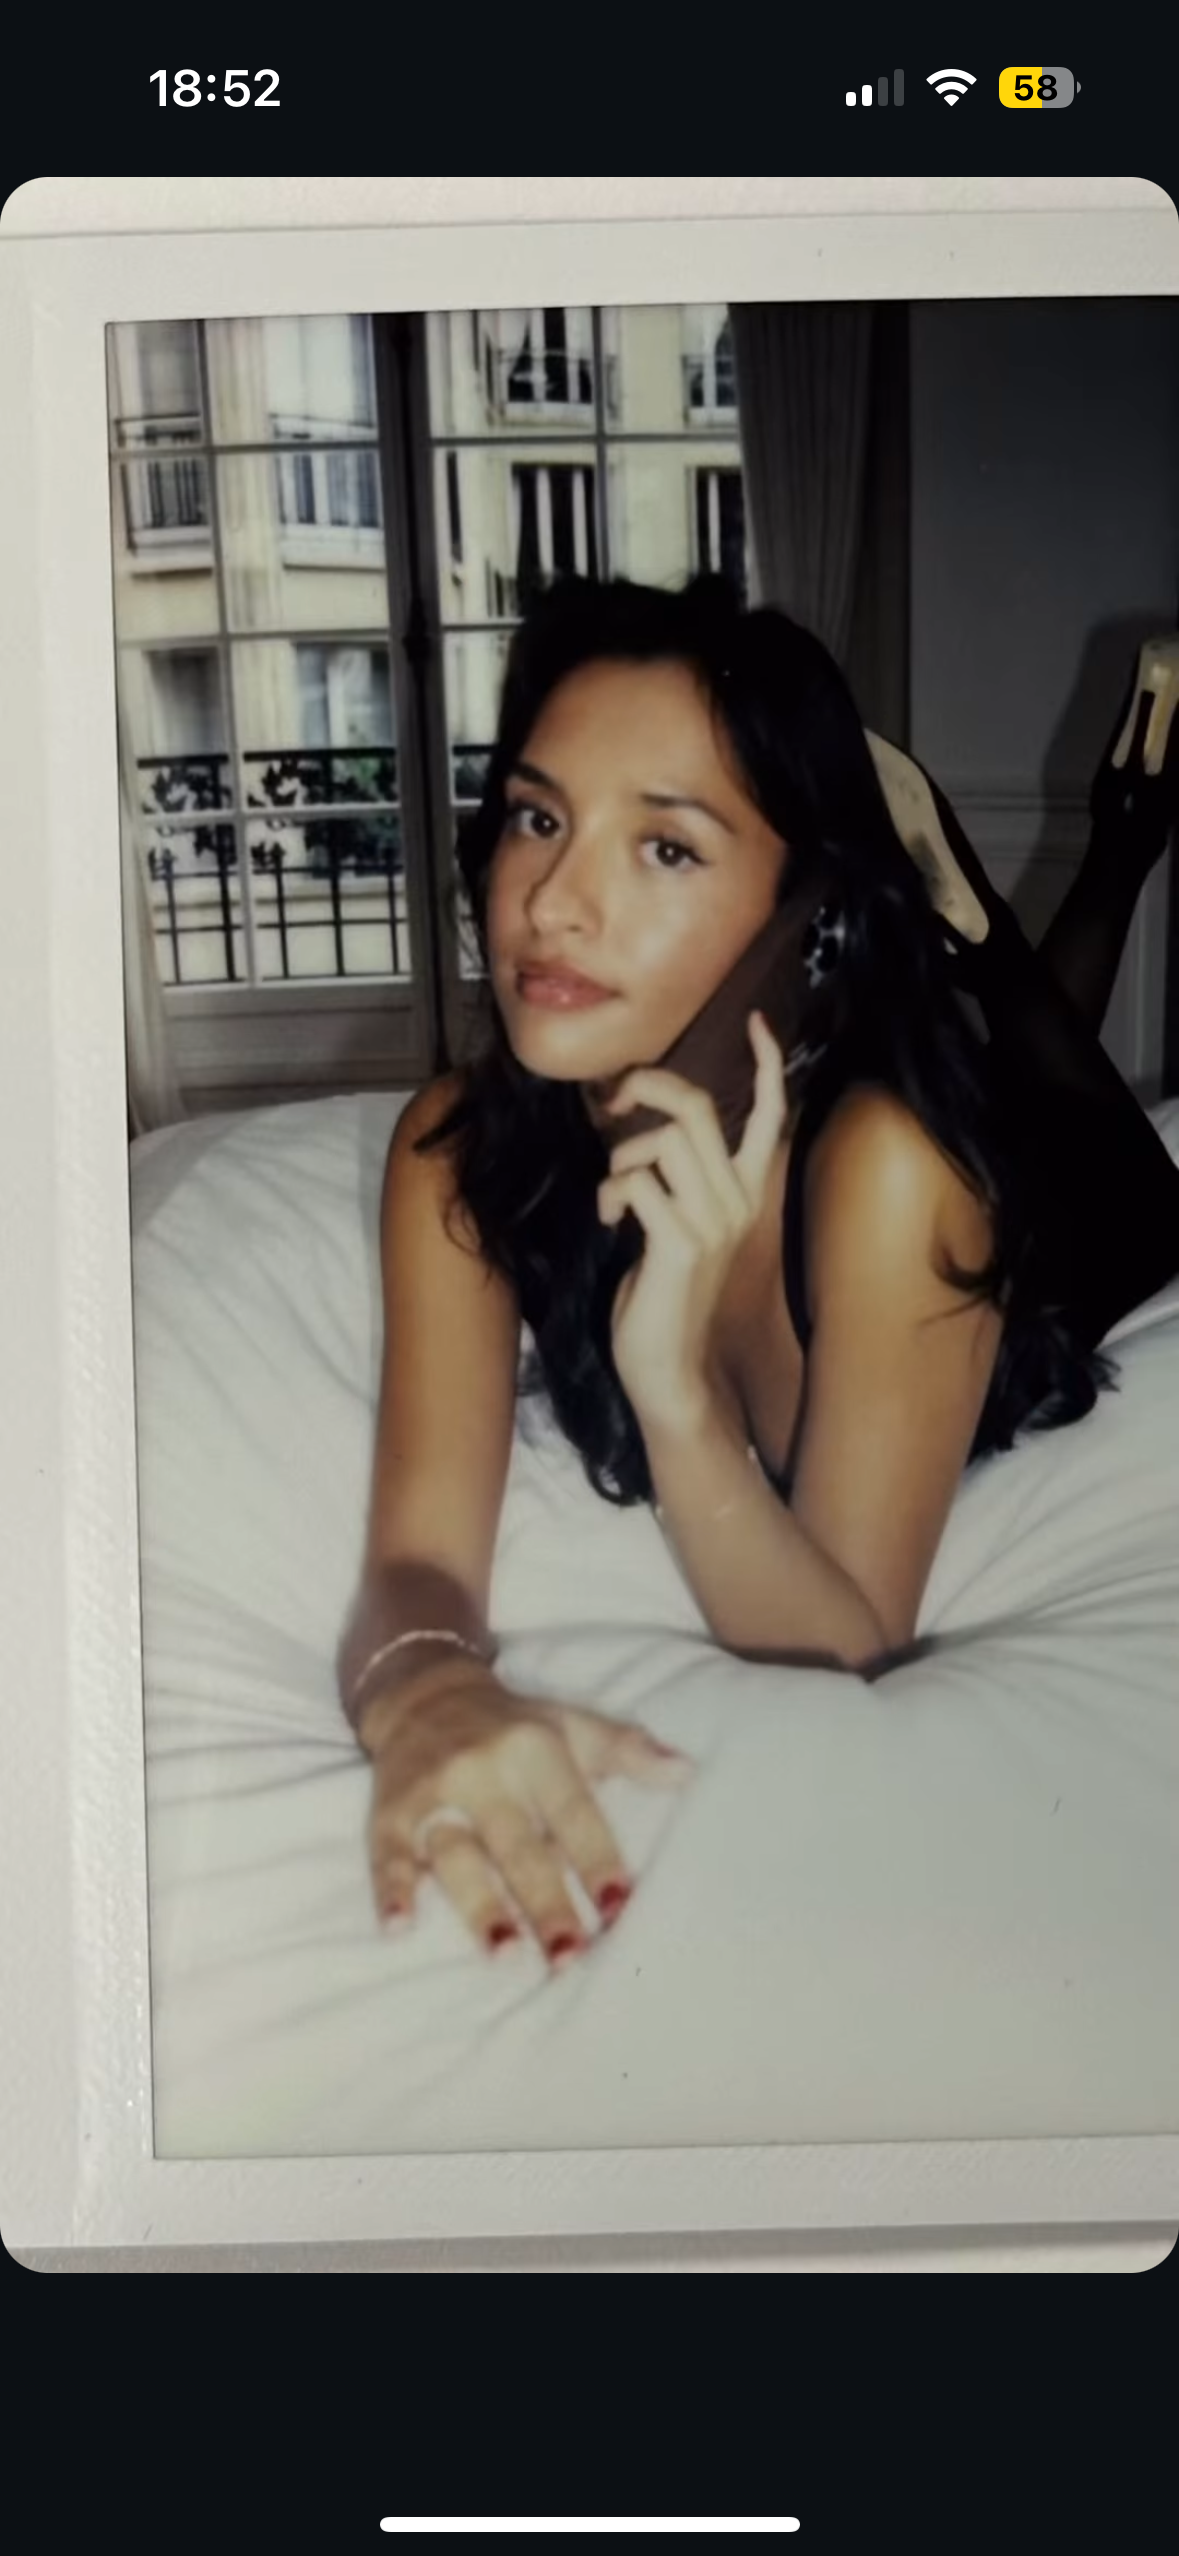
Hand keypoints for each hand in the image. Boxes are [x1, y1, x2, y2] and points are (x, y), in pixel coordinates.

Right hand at [362, 1659, 694, 1964]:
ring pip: (456, 1855)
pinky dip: (390, 1890)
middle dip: (545, 1902)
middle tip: (569, 1955)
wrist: (424, 1693)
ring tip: (504, 1955)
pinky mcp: (389, 1813)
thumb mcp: (575, 1726)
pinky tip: (398, 1928)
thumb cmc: (515, 1725)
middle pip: (518, 1845)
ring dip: (478, 1906)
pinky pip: (386, 1854)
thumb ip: (630, 1751)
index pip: (572, 1812)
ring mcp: (433, 1794)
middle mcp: (483, 1770)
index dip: (597, 1858)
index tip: (620, 1906)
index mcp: (535, 1749)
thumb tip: (687, 1772)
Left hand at [597, 1011, 786, 1421]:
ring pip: (664, 1141)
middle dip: (647, 1087)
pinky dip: (610, 1194)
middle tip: (611, 1102)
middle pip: (699, 1109)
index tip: (756, 1022)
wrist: (667, 1368)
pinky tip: (612, 1224)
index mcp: (743, 1193)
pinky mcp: (681, 1246)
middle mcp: (738, 1203)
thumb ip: (674, 1176)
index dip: (766, 1065)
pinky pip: (637, 1183)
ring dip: (620, 1157)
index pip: (770, 1117)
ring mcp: (714, 1224)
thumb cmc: (662, 1294)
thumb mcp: (675, 1223)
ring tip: (614, 1195)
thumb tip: (638, 1126)